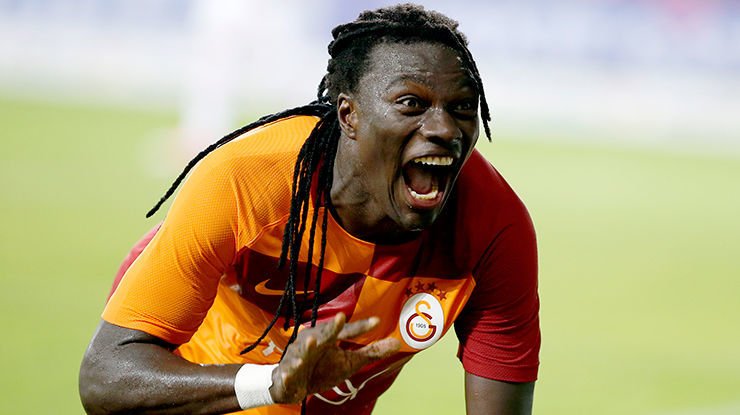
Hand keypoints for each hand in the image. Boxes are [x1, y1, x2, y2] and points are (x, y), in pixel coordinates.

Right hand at [269, 313, 400, 403]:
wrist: (291, 382)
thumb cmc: (323, 365)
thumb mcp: (349, 360)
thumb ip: (372, 351)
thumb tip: (398, 344)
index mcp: (329, 336)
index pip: (347, 331)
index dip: (361, 327)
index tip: (377, 322)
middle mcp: (314, 342)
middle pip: (325, 333)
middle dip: (331, 327)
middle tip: (340, 318)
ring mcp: (299, 356)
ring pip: (303, 351)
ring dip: (307, 347)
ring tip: (312, 340)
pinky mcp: (288, 372)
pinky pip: (288, 373)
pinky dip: (288, 373)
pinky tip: (289, 373)